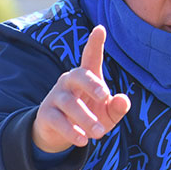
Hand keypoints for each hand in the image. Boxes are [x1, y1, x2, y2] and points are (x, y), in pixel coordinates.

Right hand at [32, 25, 130, 152]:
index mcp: (86, 77)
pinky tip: (83, 141)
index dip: (95, 43)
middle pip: (79, 76)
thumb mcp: (107, 114)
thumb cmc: (89, 115)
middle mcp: (69, 82)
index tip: (100, 29)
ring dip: (86, 118)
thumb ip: (117, 107)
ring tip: (100, 134)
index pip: (91, 57)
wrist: (60, 134)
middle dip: (92, 84)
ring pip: (69, 103)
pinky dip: (71, 131)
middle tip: (105, 96)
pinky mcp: (46, 114)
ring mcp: (56, 96)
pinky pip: (58, 120)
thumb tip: (123, 100)